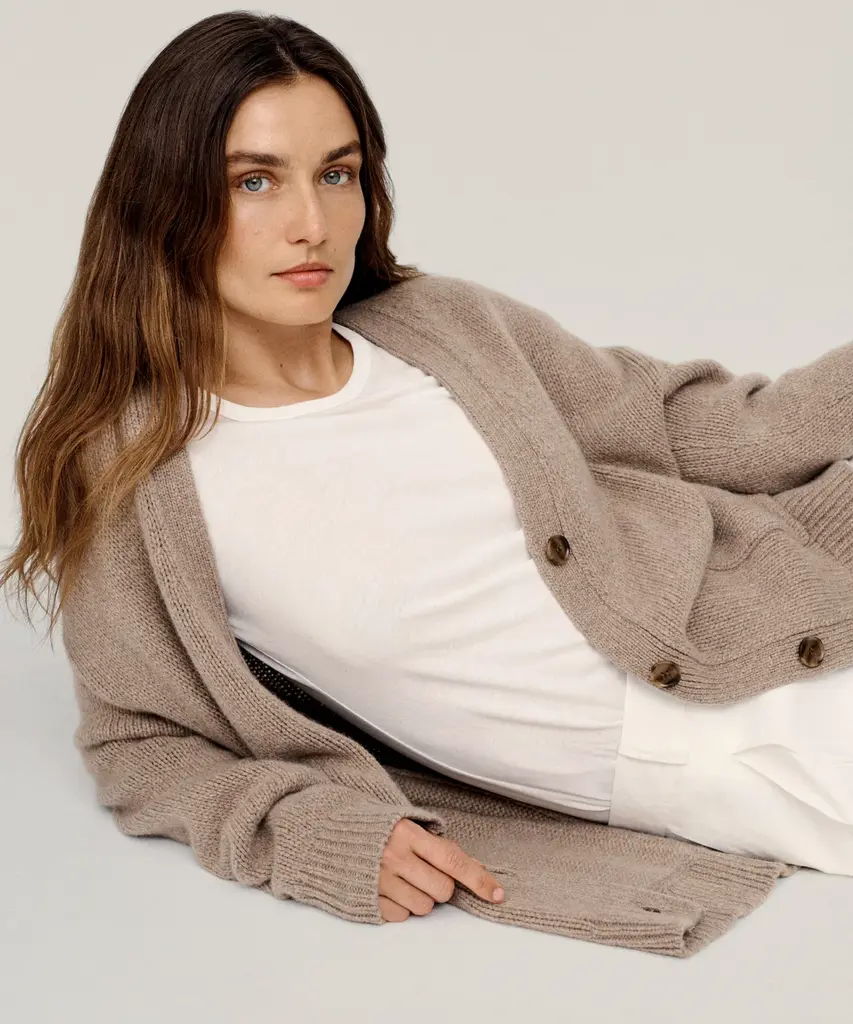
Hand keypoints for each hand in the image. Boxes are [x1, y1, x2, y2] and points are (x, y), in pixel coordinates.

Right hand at [378, 817, 505, 922]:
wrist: (327, 834)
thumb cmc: (375, 828)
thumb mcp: (406, 824)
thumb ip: (438, 846)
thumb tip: (475, 868)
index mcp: (408, 834)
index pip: (453, 860)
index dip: (479, 879)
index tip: (498, 894)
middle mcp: (394, 858)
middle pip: (442, 890)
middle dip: (441, 885)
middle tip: (423, 871)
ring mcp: (380, 882)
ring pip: (424, 907)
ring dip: (421, 897)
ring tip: (404, 879)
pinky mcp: (368, 901)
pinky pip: (402, 917)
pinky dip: (401, 907)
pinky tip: (389, 889)